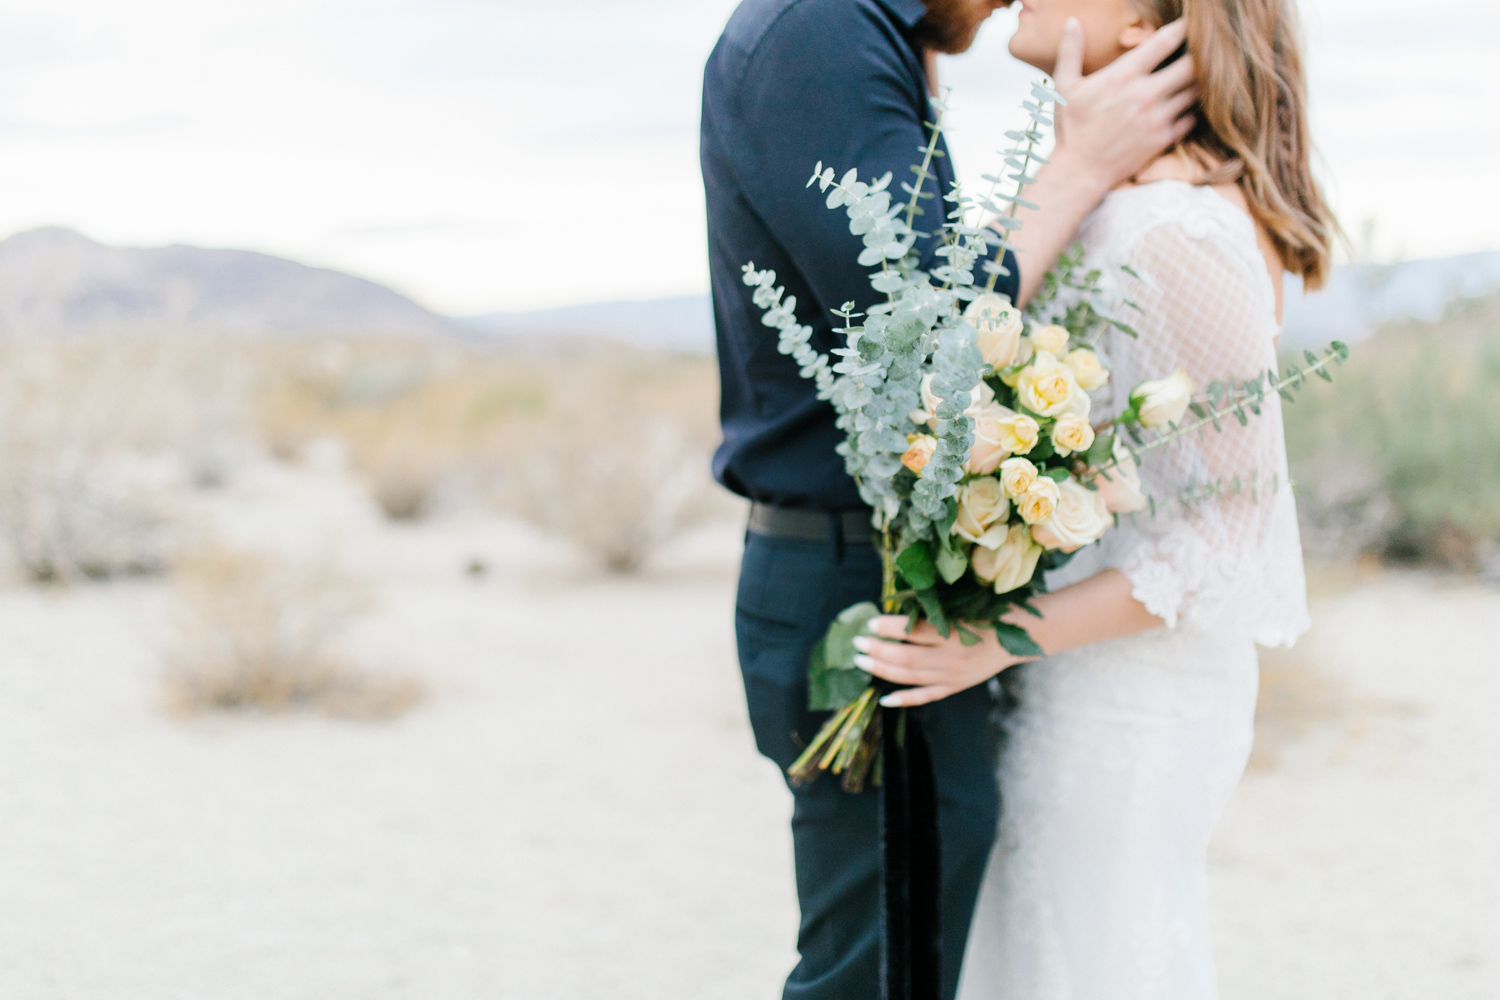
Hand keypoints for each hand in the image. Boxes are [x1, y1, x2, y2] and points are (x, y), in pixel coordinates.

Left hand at [852, 616, 1028, 707]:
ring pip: (911, 678)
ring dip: (882, 670)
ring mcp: (954, 676)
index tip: (872, 621)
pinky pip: (927, 696)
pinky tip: (885, 699)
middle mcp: (953, 658)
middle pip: (906, 658)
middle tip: (857, 641)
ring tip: (861, 660)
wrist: (1022, 635)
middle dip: (878, 650)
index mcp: (956, 633)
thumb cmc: (991, 612)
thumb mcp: (966, 605)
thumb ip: (936, 609)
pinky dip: (905, 699)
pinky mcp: (956, 687)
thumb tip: (899, 607)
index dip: (890, 628)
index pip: (914, 632)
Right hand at [1050, 17, 1197, 190]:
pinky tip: (1185, 106)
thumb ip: (1070, 51)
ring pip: (1196, 91)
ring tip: (1196, 77)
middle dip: (1199, 55)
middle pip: (1192, 64)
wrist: (1079, 171)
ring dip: (1197, 82)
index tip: (1188, 23)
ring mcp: (1157, 118)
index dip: (1182, 28)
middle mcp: (1145, 94)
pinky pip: (1192, 118)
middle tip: (1199, 51)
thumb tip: (1071, 22)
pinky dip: (1192, 110)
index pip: (1165, 41)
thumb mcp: (1064, 87)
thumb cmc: (1070, 128)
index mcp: (1123, 76)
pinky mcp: (1163, 139)